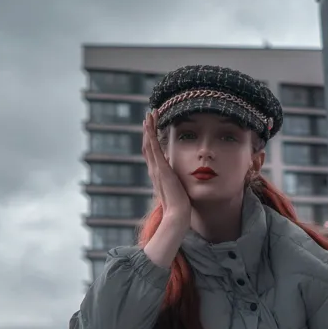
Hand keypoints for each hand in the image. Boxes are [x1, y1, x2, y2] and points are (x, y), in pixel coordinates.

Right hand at [142, 111, 193, 228]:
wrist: (177, 213)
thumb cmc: (179, 204)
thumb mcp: (177, 187)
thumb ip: (174, 178)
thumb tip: (176, 171)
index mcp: (158, 174)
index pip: (151, 153)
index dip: (150, 139)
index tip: (152, 127)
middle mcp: (154, 170)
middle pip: (148, 145)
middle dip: (149, 129)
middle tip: (149, 115)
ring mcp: (156, 169)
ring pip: (148, 143)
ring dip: (149, 128)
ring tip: (149, 114)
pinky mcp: (160, 169)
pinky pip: (153, 148)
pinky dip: (150, 135)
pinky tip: (149, 125)